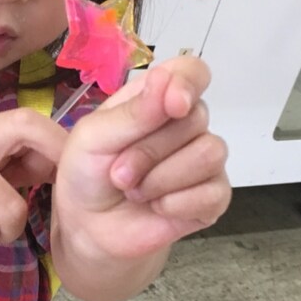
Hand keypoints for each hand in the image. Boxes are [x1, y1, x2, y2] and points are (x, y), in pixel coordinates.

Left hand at [53, 58, 230, 259]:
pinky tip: (156, 206)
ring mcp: (203, 160)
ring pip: (209, 154)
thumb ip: (133, 112)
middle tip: (119, 173)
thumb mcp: (93, 137)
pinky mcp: (213, 196)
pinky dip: (175, 203)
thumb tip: (167, 81)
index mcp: (157, 99)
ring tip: (134, 190)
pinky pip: (212, 192)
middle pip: (196, 119)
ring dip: (160, 179)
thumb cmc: (87, 174)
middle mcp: (186, 125)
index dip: (189, 83)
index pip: (193, 72)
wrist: (88, 227)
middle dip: (149, 151)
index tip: (174, 103)